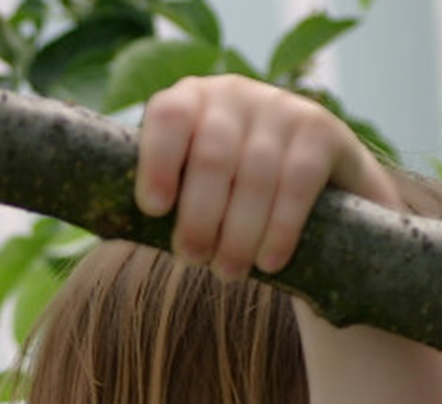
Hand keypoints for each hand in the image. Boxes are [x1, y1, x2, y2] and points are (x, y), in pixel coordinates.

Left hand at [134, 75, 399, 279]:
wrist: (314, 186)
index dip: (158, 162)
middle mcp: (235, 93)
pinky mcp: (323, 129)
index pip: (168, 116)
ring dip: (238, 233)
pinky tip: (268, 261)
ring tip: (227, 272)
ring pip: (255, 175)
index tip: (155, 210)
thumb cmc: (226, 194)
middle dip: (199, 217)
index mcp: (190, 100)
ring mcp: (282, 106)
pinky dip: (280, 228)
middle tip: (193, 259)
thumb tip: (118, 226)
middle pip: (212, 156)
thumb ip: (161, 193)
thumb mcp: (190, 182)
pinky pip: (298, 183)